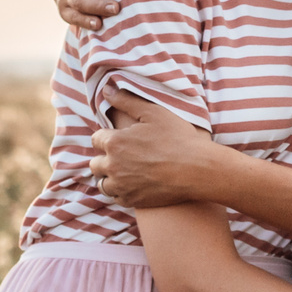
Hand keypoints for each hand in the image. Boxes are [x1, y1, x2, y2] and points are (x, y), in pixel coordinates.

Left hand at [89, 87, 215, 208]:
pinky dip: (121, 192)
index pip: (96, 139)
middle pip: (95, 163)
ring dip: (109, 177)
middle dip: (104, 158)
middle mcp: (113, 166)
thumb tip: (107, 90)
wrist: (197, 170)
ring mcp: (121, 186)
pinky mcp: (132, 201)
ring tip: (124, 171)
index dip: (108, 137)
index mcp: (115, 142)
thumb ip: (127, 101)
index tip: (121, 138)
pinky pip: (116, 198)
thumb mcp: (154, 112)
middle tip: (122, 155)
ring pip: (102, 183)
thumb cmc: (178, 138)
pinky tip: (133, 184)